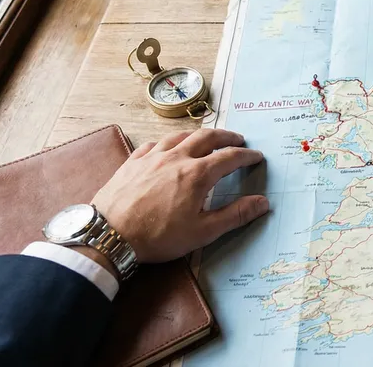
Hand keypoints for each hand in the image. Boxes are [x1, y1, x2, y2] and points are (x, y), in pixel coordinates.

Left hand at [91, 128, 268, 264]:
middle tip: (237, 139)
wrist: (109, 235)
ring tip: (206, 138)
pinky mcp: (132, 162)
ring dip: (198, 135)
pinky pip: (154, 144)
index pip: (230, 157)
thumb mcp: (202, 232)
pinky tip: (167, 148)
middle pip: (207, 137)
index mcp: (197, 174)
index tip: (256, 156)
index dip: (247, 155)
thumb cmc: (157, 237)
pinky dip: (168, 142)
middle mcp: (177, 158)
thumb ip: (235, 215)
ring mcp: (152, 157)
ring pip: (180, 136)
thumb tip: (262, 203)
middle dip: (226, 136)